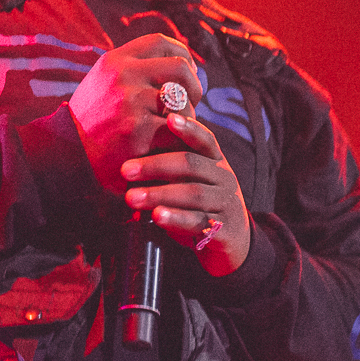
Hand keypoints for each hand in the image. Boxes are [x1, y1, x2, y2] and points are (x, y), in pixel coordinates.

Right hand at [67, 34, 201, 194]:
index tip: (188, 74)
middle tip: (191, 104)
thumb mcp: (103, 84)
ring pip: (183, 103)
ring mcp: (131, 102)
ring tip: (177, 130)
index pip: (161, 43)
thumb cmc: (91, 123)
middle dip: (194, 87)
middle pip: (180, 67)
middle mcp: (122, 75)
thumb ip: (133, 70)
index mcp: (115, 60)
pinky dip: (179, 141)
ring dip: (188, 118)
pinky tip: (171, 148)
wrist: (65, 157)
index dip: (182, 56)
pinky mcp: (138, 132)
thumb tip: (182, 63)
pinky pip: (177, 131)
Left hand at [122, 112, 252, 276]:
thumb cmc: (202, 206)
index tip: (169, 119)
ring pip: (193, 193)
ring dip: (158, 194)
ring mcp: (227, 203)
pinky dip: (176, 217)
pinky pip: (198, 221)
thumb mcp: (194, 182)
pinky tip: (157, 216)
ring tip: (131, 198)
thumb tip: (131, 161)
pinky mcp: (225, 229)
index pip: (205, 139)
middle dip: (155, 165)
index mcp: (216, 162)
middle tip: (126, 170)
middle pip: (191, 164)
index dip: (189, 128)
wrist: (233, 242)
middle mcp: (224, 178)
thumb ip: (173, 169)